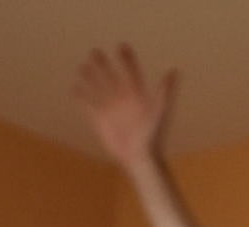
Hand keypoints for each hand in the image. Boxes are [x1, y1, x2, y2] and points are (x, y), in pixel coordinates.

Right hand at [75, 44, 175, 164]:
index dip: (127, 60)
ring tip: (83, 67)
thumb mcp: (160, 111)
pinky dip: (82, 97)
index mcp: (138, 96)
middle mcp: (123, 100)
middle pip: (111, 77)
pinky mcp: (100, 120)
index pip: (131, 72)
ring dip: (90, 78)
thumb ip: (165, 91)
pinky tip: (74, 88)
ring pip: (98, 89)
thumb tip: (173, 71)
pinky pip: (88, 106)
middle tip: (95, 52)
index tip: (121, 46)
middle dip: (103, 65)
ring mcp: (111, 109)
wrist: (140, 158)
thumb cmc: (153, 136)